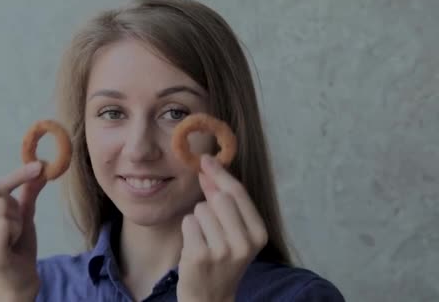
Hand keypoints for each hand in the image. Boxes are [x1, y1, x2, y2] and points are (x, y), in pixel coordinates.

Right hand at [0, 162, 46, 300]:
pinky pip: (5, 224)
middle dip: (14, 205)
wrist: (20, 280)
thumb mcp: (23, 215)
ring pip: (3, 209)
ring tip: (13, 238)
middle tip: (15, 225)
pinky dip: (16, 229)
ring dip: (18, 222)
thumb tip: (40, 167)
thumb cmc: (18, 247)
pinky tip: (13, 245)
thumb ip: (28, 193)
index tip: (38, 165)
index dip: (16, 176)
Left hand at [177, 154, 267, 301]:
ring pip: (201, 209)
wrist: (210, 298)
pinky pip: (188, 222)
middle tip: (206, 212)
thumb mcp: (235, 232)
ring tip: (203, 238)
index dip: (220, 173)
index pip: (239, 193)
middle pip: (220, 198)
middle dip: (208, 198)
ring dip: (197, 218)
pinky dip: (188, 229)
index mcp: (259, 234)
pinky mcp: (200, 255)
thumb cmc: (222, 258)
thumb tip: (208, 166)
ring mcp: (222, 250)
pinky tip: (194, 246)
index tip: (206, 158)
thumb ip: (226, 200)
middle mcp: (244, 243)